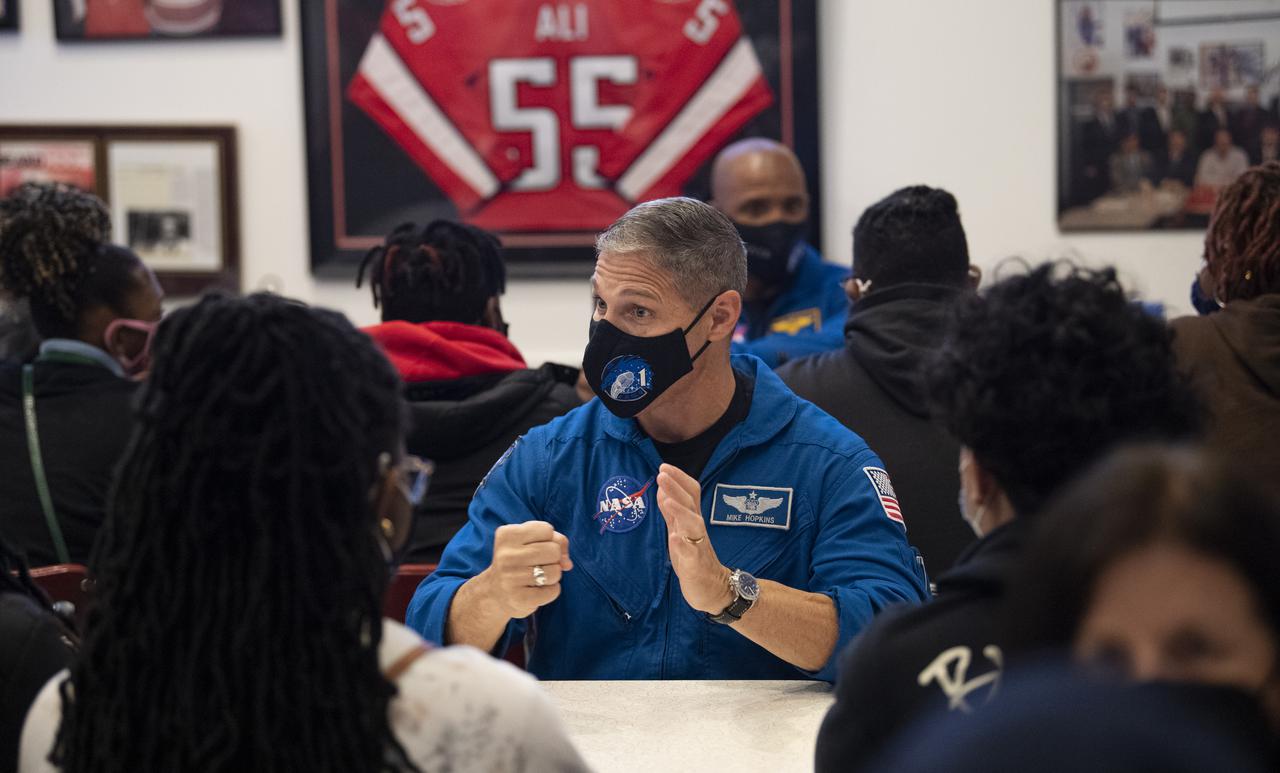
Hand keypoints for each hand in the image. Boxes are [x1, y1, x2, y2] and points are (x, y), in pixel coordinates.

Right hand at [477, 521, 572, 619]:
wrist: (495, 594)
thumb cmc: (519, 562)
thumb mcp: (532, 542)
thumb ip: (555, 541)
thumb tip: (567, 564)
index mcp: (507, 535)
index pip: (547, 529)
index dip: (548, 540)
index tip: (535, 547)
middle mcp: (506, 555)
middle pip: (554, 550)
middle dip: (553, 558)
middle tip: (538, 565)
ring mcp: (510, 578)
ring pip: (555, 571)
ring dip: (553, 576)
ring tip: (537, 578)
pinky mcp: (519, 598)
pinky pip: (553, 591)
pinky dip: (551, 591)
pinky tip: (536, 591)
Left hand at [656, 463, 733, 614]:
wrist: (713, 589)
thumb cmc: (694, 557)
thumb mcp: (680, 531)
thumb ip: (672, 511)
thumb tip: (663, 488)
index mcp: (692, 520)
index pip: (690, 493)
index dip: (678, 479)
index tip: (664, 467)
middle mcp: (697, 529)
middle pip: (689, 504)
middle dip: (676, 488)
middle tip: (662, 473)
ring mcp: (698, 546)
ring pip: (692, 525)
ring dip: (679, 511)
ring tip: (667, 499)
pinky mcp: (696, 566)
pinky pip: (690, 554)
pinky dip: (682, 545)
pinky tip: (673, 538)